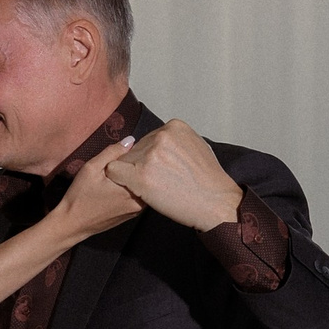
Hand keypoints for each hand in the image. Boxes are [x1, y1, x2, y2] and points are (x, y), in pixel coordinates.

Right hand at [45, 144, 144, 250]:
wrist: (72, 225)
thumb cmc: (79, 196)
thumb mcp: (91, 168)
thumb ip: (112, 152)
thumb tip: (131, 140)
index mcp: (132, 189)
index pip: (143, 165)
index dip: (134, 155)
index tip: (121, 156)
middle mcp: (139, 202)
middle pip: (144, 177)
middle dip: (135, 167)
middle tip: (119, 163)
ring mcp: (137, 211)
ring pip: (141, 187)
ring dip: (133, 179)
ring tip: (116, 175)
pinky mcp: (132, 216)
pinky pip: (137, 197)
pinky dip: (130, 189)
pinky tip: (115, 188)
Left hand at [104, 120, 242, 232]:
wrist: (215, 202)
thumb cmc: (209, 181)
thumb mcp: (197, 146)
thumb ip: (176, 141)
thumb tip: (159, 140)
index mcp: (174, 126)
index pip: (148, 139)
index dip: (151, 157)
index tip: (161, 169)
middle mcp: (161, 136)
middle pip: (135, 149)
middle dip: (141, 165)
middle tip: (157, 181)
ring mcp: (150, 154)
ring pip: (123, 160)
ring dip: (132, 175)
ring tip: (153, 188)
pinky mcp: (140, 174)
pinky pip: (113, 170)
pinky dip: (119, 180)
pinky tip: (134, 189)